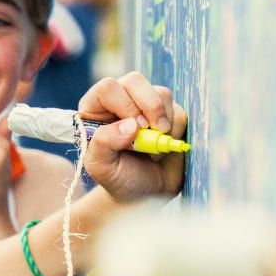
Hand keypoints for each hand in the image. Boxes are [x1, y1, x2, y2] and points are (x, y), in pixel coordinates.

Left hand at [77, 72, 187, 202]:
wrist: (145, 194)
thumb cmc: (118, 179)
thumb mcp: (101, 167)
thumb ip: (104, 143)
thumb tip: (130, 125)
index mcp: (96, 109)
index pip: (107, 88)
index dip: (124, 104)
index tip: (135, 129)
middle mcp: (121, 101)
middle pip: (135, 80)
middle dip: (149, 105)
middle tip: (153, 131)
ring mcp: (146, 106)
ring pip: (161, 93)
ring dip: (163, 122)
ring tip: (154, 149)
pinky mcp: (169, 114)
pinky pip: (178, 110)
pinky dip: (176, 130)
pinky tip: (165, 147)